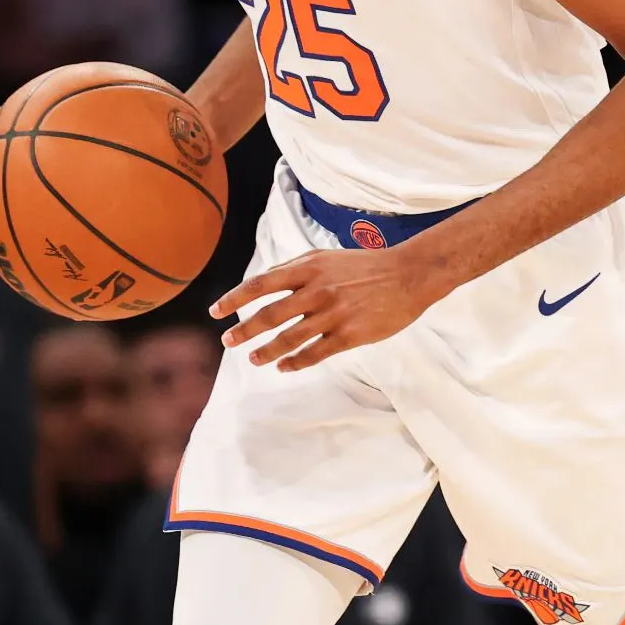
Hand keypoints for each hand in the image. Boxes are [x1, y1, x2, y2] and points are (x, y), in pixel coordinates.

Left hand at [212, 244, 434, 371]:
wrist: (408, 275)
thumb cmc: (364, 266)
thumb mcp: (325, 257)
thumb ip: (293, 269)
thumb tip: (261, 282)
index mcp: (309, 268)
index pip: (261, 284)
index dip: (234, 299)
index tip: (216, 312)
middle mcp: (318, 291)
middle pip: (270, 315)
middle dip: (244, 330)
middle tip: (228, 342)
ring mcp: (334, 314)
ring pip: (289, 338)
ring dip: (266, 351)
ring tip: (254, 360)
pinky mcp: (350, 335)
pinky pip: (315, 353)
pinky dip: (295, 362)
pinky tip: (284, 367)